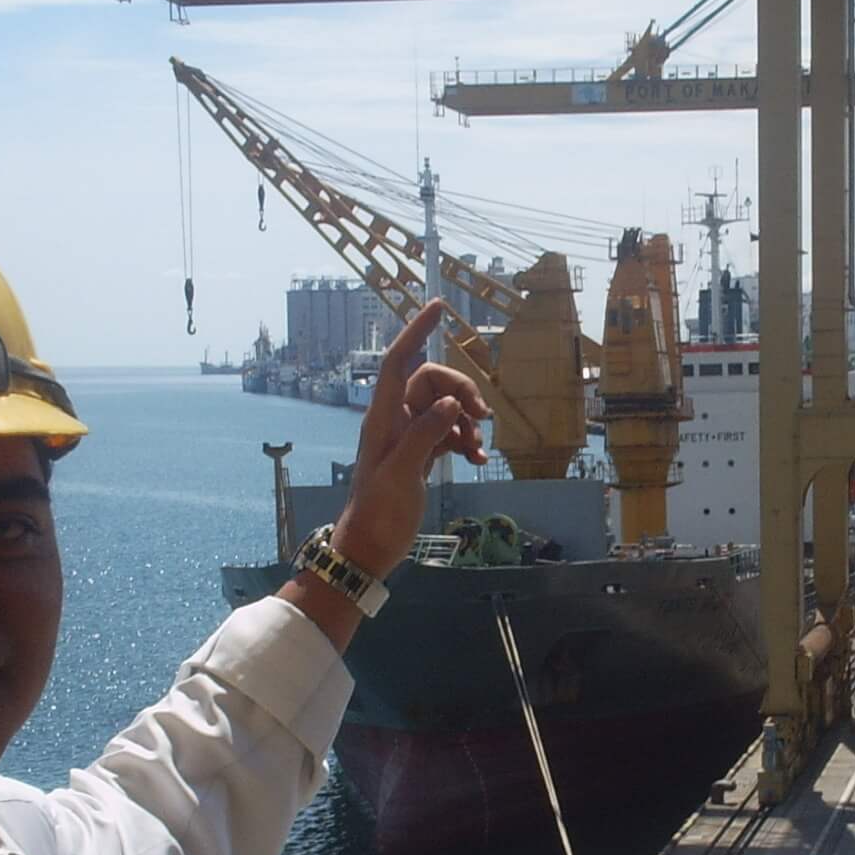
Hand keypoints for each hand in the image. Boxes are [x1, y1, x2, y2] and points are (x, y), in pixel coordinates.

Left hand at [329, 302, 491, 578]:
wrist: (371, 546)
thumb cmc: (378, 511)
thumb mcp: (400, 472)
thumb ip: (425, 434)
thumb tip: (452, 403)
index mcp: (383, 416)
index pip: (397, 362)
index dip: (415, 332)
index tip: (438, 307)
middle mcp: (395, 419)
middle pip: (433, 383)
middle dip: (462, 392)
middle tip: (483, 417)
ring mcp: (409, 436)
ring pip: (446, 408)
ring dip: (467, 422)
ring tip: (479, 448)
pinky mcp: (421, 453)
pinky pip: (449, 432)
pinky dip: (465, 441)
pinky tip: (476, 460)